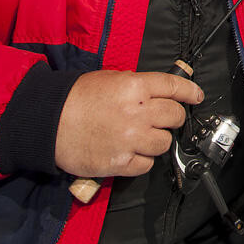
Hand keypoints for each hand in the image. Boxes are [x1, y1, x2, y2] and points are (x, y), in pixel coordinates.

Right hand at [55, 70, 203, 177]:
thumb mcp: (110, 79)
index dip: (189, 91)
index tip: (196, 96)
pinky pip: (146, 164)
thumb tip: (158, 91)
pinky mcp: (121, 162)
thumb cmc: (75, 98)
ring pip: (164, 143)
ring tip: (141, 137)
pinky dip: (141, 160)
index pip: (173, 87)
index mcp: (134, 87)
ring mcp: (130, 139)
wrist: (47, 122)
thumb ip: (137, 86)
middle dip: (172, 118)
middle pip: (174, 117)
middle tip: (163, 119)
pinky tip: (129, 152)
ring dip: (157, 140)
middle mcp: (137, 112)